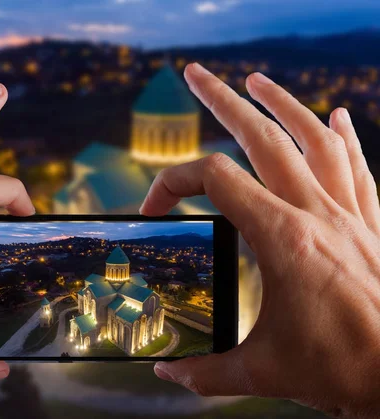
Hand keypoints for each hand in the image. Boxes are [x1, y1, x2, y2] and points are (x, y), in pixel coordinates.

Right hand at [141, 63, 379, 417]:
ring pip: (312, 139)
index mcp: (281, 237)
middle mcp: (315, 213)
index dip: (170, 184)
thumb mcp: (263, 372)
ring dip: (281, 104)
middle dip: (222, 100)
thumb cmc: (344, 371)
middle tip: (195, 75)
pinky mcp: (371, 226)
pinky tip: (335, 116)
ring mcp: (347, 215)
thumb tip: (168, 375)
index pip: (213, 179)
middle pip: (261, 137)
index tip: (153, 208)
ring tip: (256, 81)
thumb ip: (206, 372)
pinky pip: (355, 168)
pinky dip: (343, 138)